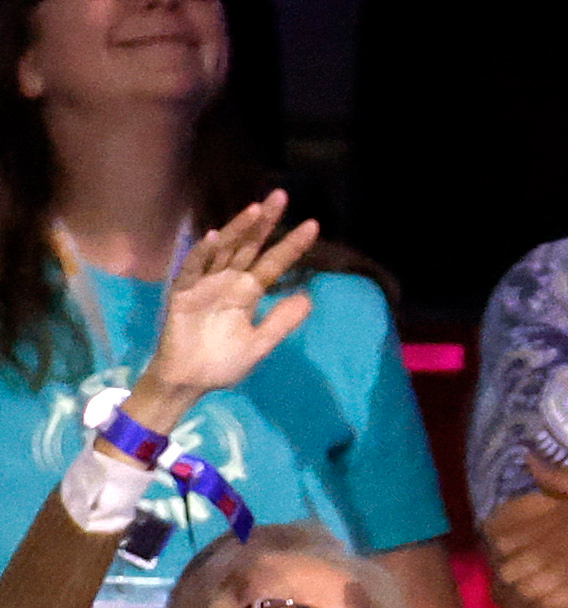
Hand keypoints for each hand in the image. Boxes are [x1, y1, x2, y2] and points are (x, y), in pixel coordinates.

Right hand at [126, 192, 318, 429]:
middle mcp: (228, 280)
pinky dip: (203, 252)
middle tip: (282, 196)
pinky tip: (216, 237)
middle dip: (265, 222)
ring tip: (255, 210)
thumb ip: (281, 321)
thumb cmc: (222, 363)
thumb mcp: (259, 344)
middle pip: (249, 245)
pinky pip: (194, 267)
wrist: (190, 381)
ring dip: (238, 229)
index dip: (291, 246)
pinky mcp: (184, 290)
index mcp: (247, 292)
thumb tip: (309, 298)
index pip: (273, 263)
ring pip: (224, 249)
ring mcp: (205, 282)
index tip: (313, 226)